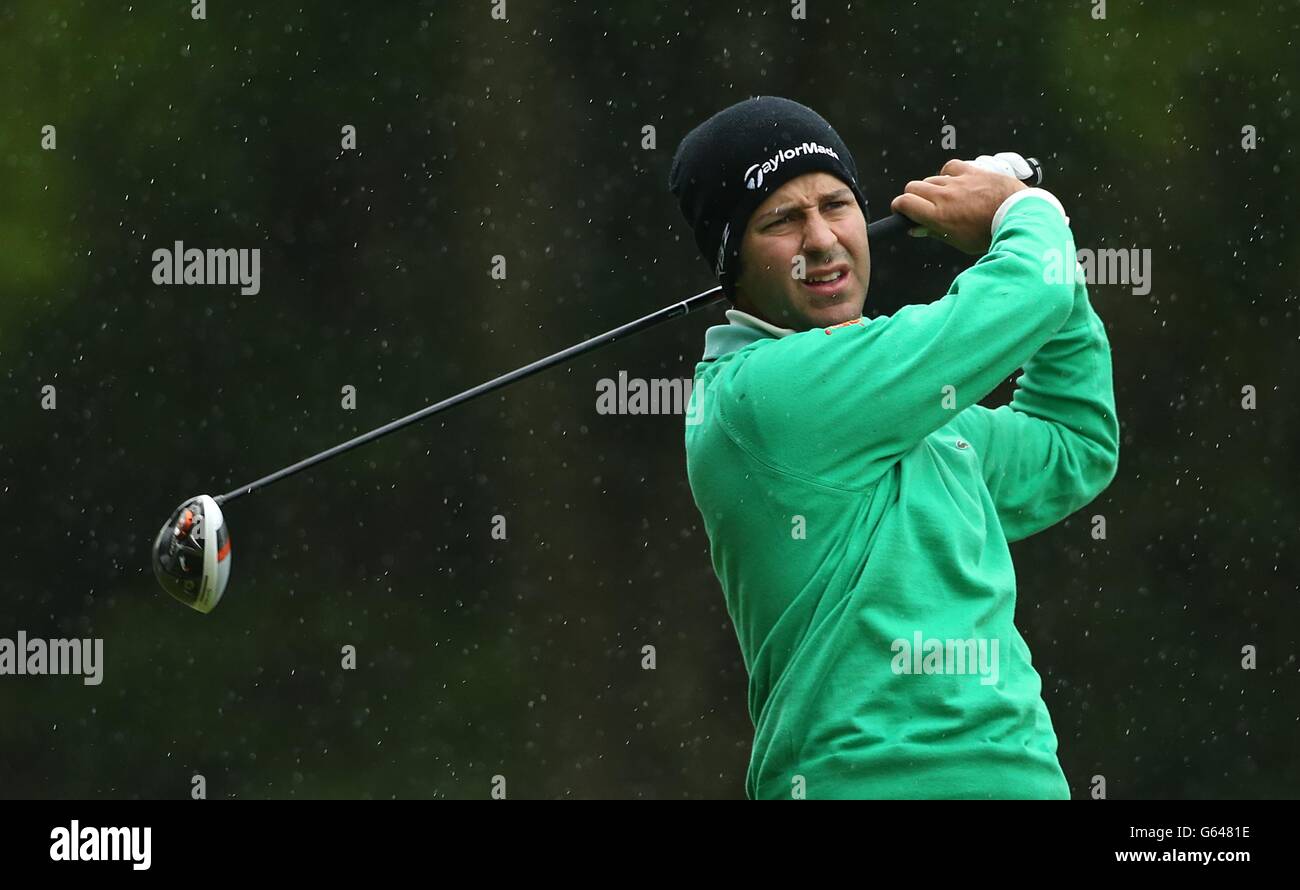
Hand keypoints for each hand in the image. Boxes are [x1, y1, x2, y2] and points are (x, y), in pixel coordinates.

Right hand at [888, 158, 1027, 254]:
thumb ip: (934, 232)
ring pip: (931, 178)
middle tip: (921, 206)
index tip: (901, 211)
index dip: (899, 206)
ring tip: (943, 198)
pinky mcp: (972, 171)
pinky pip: (950, 167)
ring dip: (931, 188)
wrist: (1018, 217)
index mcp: (937, 215)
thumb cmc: (989, 234)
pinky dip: (948, 173)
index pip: (905, 202)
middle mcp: (943, 195)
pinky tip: (954, 181)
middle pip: (913, 187)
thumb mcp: (958, 241)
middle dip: (912, 197)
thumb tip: (916, 229)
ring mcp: (958, 181)